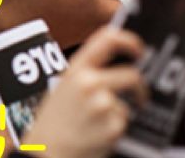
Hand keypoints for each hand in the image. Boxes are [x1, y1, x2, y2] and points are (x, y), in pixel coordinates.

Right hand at [24, 28, 147, 157]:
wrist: (44, 154)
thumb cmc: (52, 124)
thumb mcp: (63, 88)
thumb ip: (87, 74)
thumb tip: (119, 65)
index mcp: (76, 70)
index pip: (108, 38)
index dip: (129, 41)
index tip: (139, 50)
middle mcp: (89, 83)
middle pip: (132, 76)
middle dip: (139, 88)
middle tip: (140, 96)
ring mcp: (102, 105)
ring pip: (125, 105)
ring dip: (116, 116)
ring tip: (93, 126)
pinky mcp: (112, 127)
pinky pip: (121, 125)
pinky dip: (113, 132)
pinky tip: (94, 137)